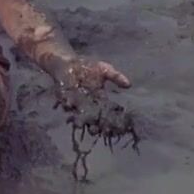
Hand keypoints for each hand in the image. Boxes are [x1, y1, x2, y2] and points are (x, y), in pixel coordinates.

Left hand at [44, 54, 137, 178]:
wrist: (68, 63)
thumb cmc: (88, 67)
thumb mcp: (105, 69)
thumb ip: (116, 76)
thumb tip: (129, 84)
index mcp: (99, 100)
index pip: (106, 113)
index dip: (110, 121)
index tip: (114, 128)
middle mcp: (88, 105)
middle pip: (93, 119)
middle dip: (94, 127)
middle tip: (95, 131)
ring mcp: (76, 103)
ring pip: (79, 116)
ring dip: (79, 120)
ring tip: (81, 124)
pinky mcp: (64, 98)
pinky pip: (66, 104)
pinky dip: (67, 105)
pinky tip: (69, 106)